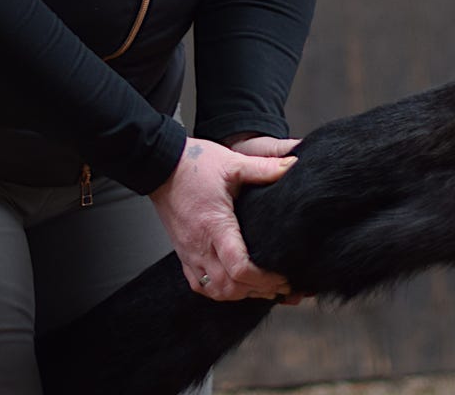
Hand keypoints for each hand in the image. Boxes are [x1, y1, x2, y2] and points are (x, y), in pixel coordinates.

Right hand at [150, 137, 295, 300]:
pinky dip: (220, 291)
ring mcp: (189, 253)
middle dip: (259, 290)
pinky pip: (200, 285)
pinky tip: (234, 284)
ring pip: (216, 291)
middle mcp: (200, 245)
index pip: (239, 268)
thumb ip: (264, 167)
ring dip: (241, 293)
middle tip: (280, 284)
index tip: (282, 277)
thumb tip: (294, 165)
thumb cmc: (193, 164)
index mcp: (215, 225)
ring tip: (261, 286)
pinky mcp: (183, 253)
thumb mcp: (232, 162)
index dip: (264, 280)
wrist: (160, 165)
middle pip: (230, 287)